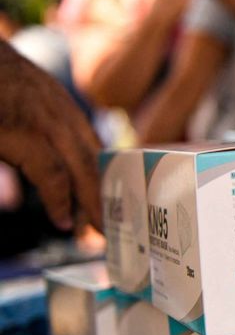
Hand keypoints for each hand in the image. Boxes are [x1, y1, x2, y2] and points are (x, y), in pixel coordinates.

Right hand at [0, 42, 101, 230]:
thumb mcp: (24, 102)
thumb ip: (39, 128)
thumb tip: (40, 158)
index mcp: (62, 108)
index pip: (94, 148)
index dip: (104, 179)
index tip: (110, 204)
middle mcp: (61, 114)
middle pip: (95, 162)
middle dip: (105, 197)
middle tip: (110, 227)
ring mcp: (46, 123)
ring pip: (82, 169)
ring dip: (92, 204)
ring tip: (96, 232)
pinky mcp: (24, 134)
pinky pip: (52, 173)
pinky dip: (60, 200)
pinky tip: (62, 220)